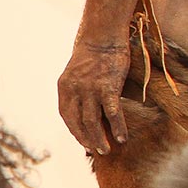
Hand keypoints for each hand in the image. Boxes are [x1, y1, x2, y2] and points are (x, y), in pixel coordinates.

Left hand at [58, 40, 130, 154]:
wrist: (104, 36)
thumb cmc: (94, 54)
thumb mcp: (77, 73)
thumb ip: (77, 91)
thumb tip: (84, 110)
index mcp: (64, 87)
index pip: (66, 116)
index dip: (75, 131)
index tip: (83, 141)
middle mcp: (74, 90)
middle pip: (78, 123)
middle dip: (87, 139)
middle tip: (96, 151)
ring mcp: (90, 89)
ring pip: (92, 122)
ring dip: (99, 139)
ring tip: (106, 150)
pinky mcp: (108, 87)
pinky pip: (112, 114)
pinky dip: (117, 128)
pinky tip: (122, 138)